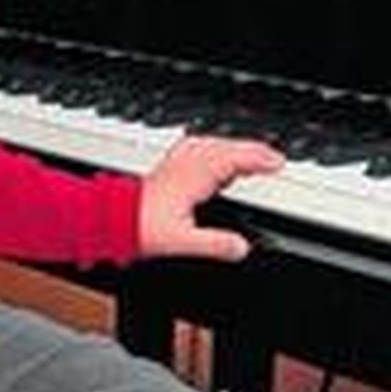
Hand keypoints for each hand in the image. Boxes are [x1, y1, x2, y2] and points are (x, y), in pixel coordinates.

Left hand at [138, 135, 283, 259]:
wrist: (112, 219)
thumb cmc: (142, 228)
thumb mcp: (182, 242)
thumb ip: (215, 245)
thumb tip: (242, 248)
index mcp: (192, 177)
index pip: (232, 159)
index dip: (257, 158)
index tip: (278, 162)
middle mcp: (185, 164)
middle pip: (225, 146)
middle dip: (252, 149)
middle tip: (274, 159)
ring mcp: (176, 163)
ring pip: (211, 143)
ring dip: (234, 146)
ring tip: (253, 155)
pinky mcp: (170, 166)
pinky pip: (198, 147)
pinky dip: (215, 147)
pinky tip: (217, 153)